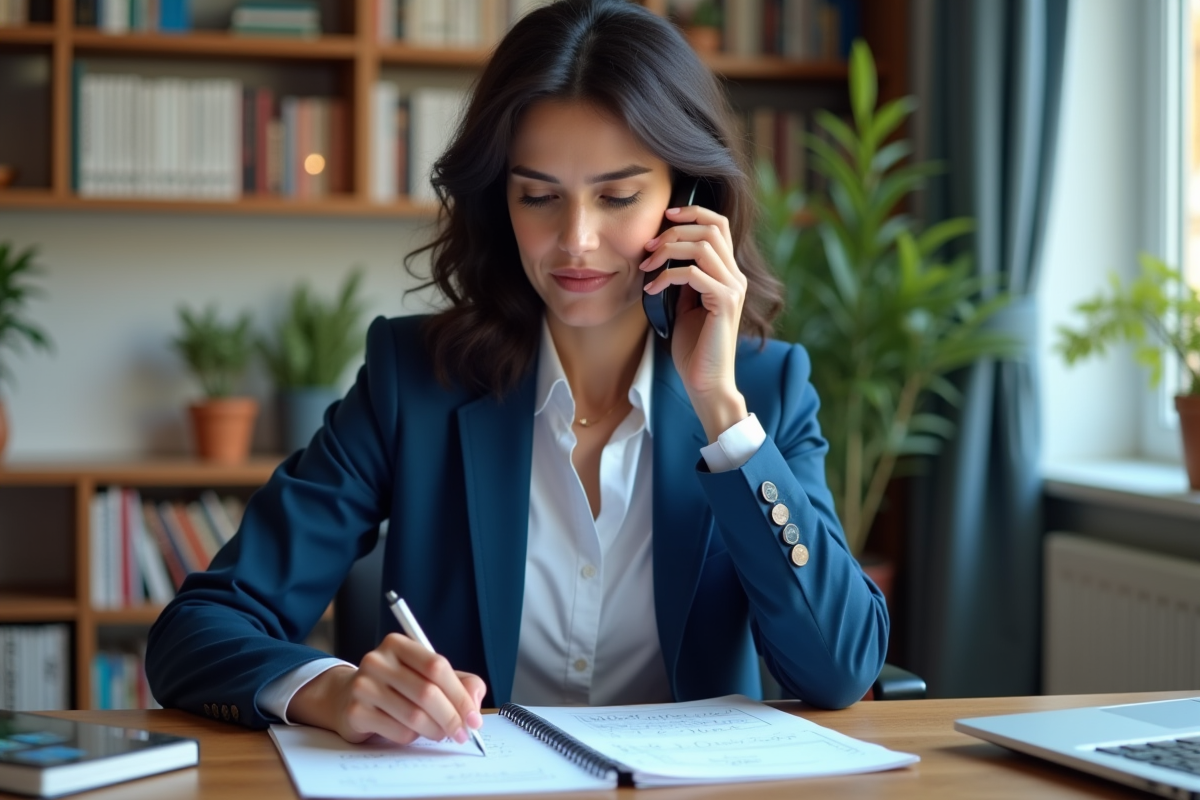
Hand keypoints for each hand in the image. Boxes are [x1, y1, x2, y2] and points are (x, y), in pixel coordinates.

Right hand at [287, 633, 486, 745]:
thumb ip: (459, 683)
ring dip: (435, 730)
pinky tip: (413, 733)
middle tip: (463, 734)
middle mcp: (377, 660)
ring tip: (441, 734)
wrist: (348, 697)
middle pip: (427, 692)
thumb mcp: (427, 676)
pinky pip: (397, 731)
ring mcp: (362, 685)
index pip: (437, 666)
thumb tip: (475, 703)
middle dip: (452, 717)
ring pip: (413, 715)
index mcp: (398, 644)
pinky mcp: (355, 712)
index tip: (474, 717)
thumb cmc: (397, 686)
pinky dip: (413, 737)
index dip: (460, 694)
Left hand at [640, 204, 748, 440]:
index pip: (719, 225)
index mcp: (728, 273)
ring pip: (703, 246)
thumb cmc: (693, 348)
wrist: (706, 383)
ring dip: (668, 251)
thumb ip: (682, 278)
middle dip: (674, 231)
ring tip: (647, 267)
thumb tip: (663, 254)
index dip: (694, 212)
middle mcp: (736, 277)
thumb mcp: (684, 305)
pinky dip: (667, 277)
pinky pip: (694, 274)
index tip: (665, 215)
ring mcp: (734, 289)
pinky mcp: (725, 303)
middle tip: (648, 247)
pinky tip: (652, 290)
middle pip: (711, 228)